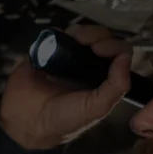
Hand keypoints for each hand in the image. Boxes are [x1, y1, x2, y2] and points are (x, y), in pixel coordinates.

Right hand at [0, 25, 132, 149]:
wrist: (27, 122)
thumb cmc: (64, 120)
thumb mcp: (97, 108)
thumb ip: (116, 86)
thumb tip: (125, 57)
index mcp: (103, 78)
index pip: (119, 54)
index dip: (114, 46)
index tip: (101, 50)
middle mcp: (88, 65)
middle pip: (102, 38)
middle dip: (99, 35)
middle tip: (89, 44)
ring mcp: (67, 57)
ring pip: (82, 32)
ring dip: (83, 31)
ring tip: (76, 39)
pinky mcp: (47, 51)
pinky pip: (57, 35)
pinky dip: (60, 33)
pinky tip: (60, 39)